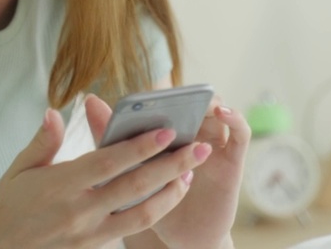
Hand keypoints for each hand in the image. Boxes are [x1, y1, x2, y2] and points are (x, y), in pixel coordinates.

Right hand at [0, 108, 210, 248]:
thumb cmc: (8, 206)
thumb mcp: (18, 169)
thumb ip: (42, 142)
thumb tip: (55, 113)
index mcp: (60, 185)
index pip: (108, 162)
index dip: (139, 147)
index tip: (166, 131)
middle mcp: (79, 210)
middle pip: (135, 186)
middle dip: (171, 166)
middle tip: (198, 148)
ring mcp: (89, 232)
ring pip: (141, 212)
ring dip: (171, 192)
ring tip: (191, 173)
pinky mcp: (95, 246)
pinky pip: (133, 227)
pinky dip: (155, 210)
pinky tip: (169, 195)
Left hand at [86, 94, 249, 248]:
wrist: (179, 240)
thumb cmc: (151, 204)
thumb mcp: (125, 171)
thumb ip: (109, 136)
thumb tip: (89, 100)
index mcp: (166, 132)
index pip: (164, 101)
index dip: (157, 95)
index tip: (144, 97)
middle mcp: (192, 134)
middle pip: (192, 103)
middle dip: (183, 97)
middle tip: (172, 98)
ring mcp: (214, 145)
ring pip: (217, 112)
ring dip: (209, 102)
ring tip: (200, 101)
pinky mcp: (233, 161)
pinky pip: (241, 134)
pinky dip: (235, 118)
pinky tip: (223, 114)